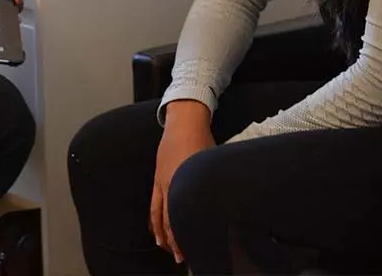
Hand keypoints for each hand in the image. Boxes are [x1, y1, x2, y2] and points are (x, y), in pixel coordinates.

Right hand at [151, 103, 214, 263]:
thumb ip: (216, 183)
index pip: (185, 217)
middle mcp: (172, 184)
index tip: (197, 250)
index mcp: (186, 182)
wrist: (184, 121)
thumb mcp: (213, 163)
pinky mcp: (158, 177)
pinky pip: (153, 205)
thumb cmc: (203, 140)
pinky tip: (156, 232)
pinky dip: (154, 221)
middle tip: (184, 259)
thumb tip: (228, 200)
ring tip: (170, 252)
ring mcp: (162, 181)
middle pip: (172, 221)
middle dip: (178, 242)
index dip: (189, 236)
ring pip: (160, 216)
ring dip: (164, 236)